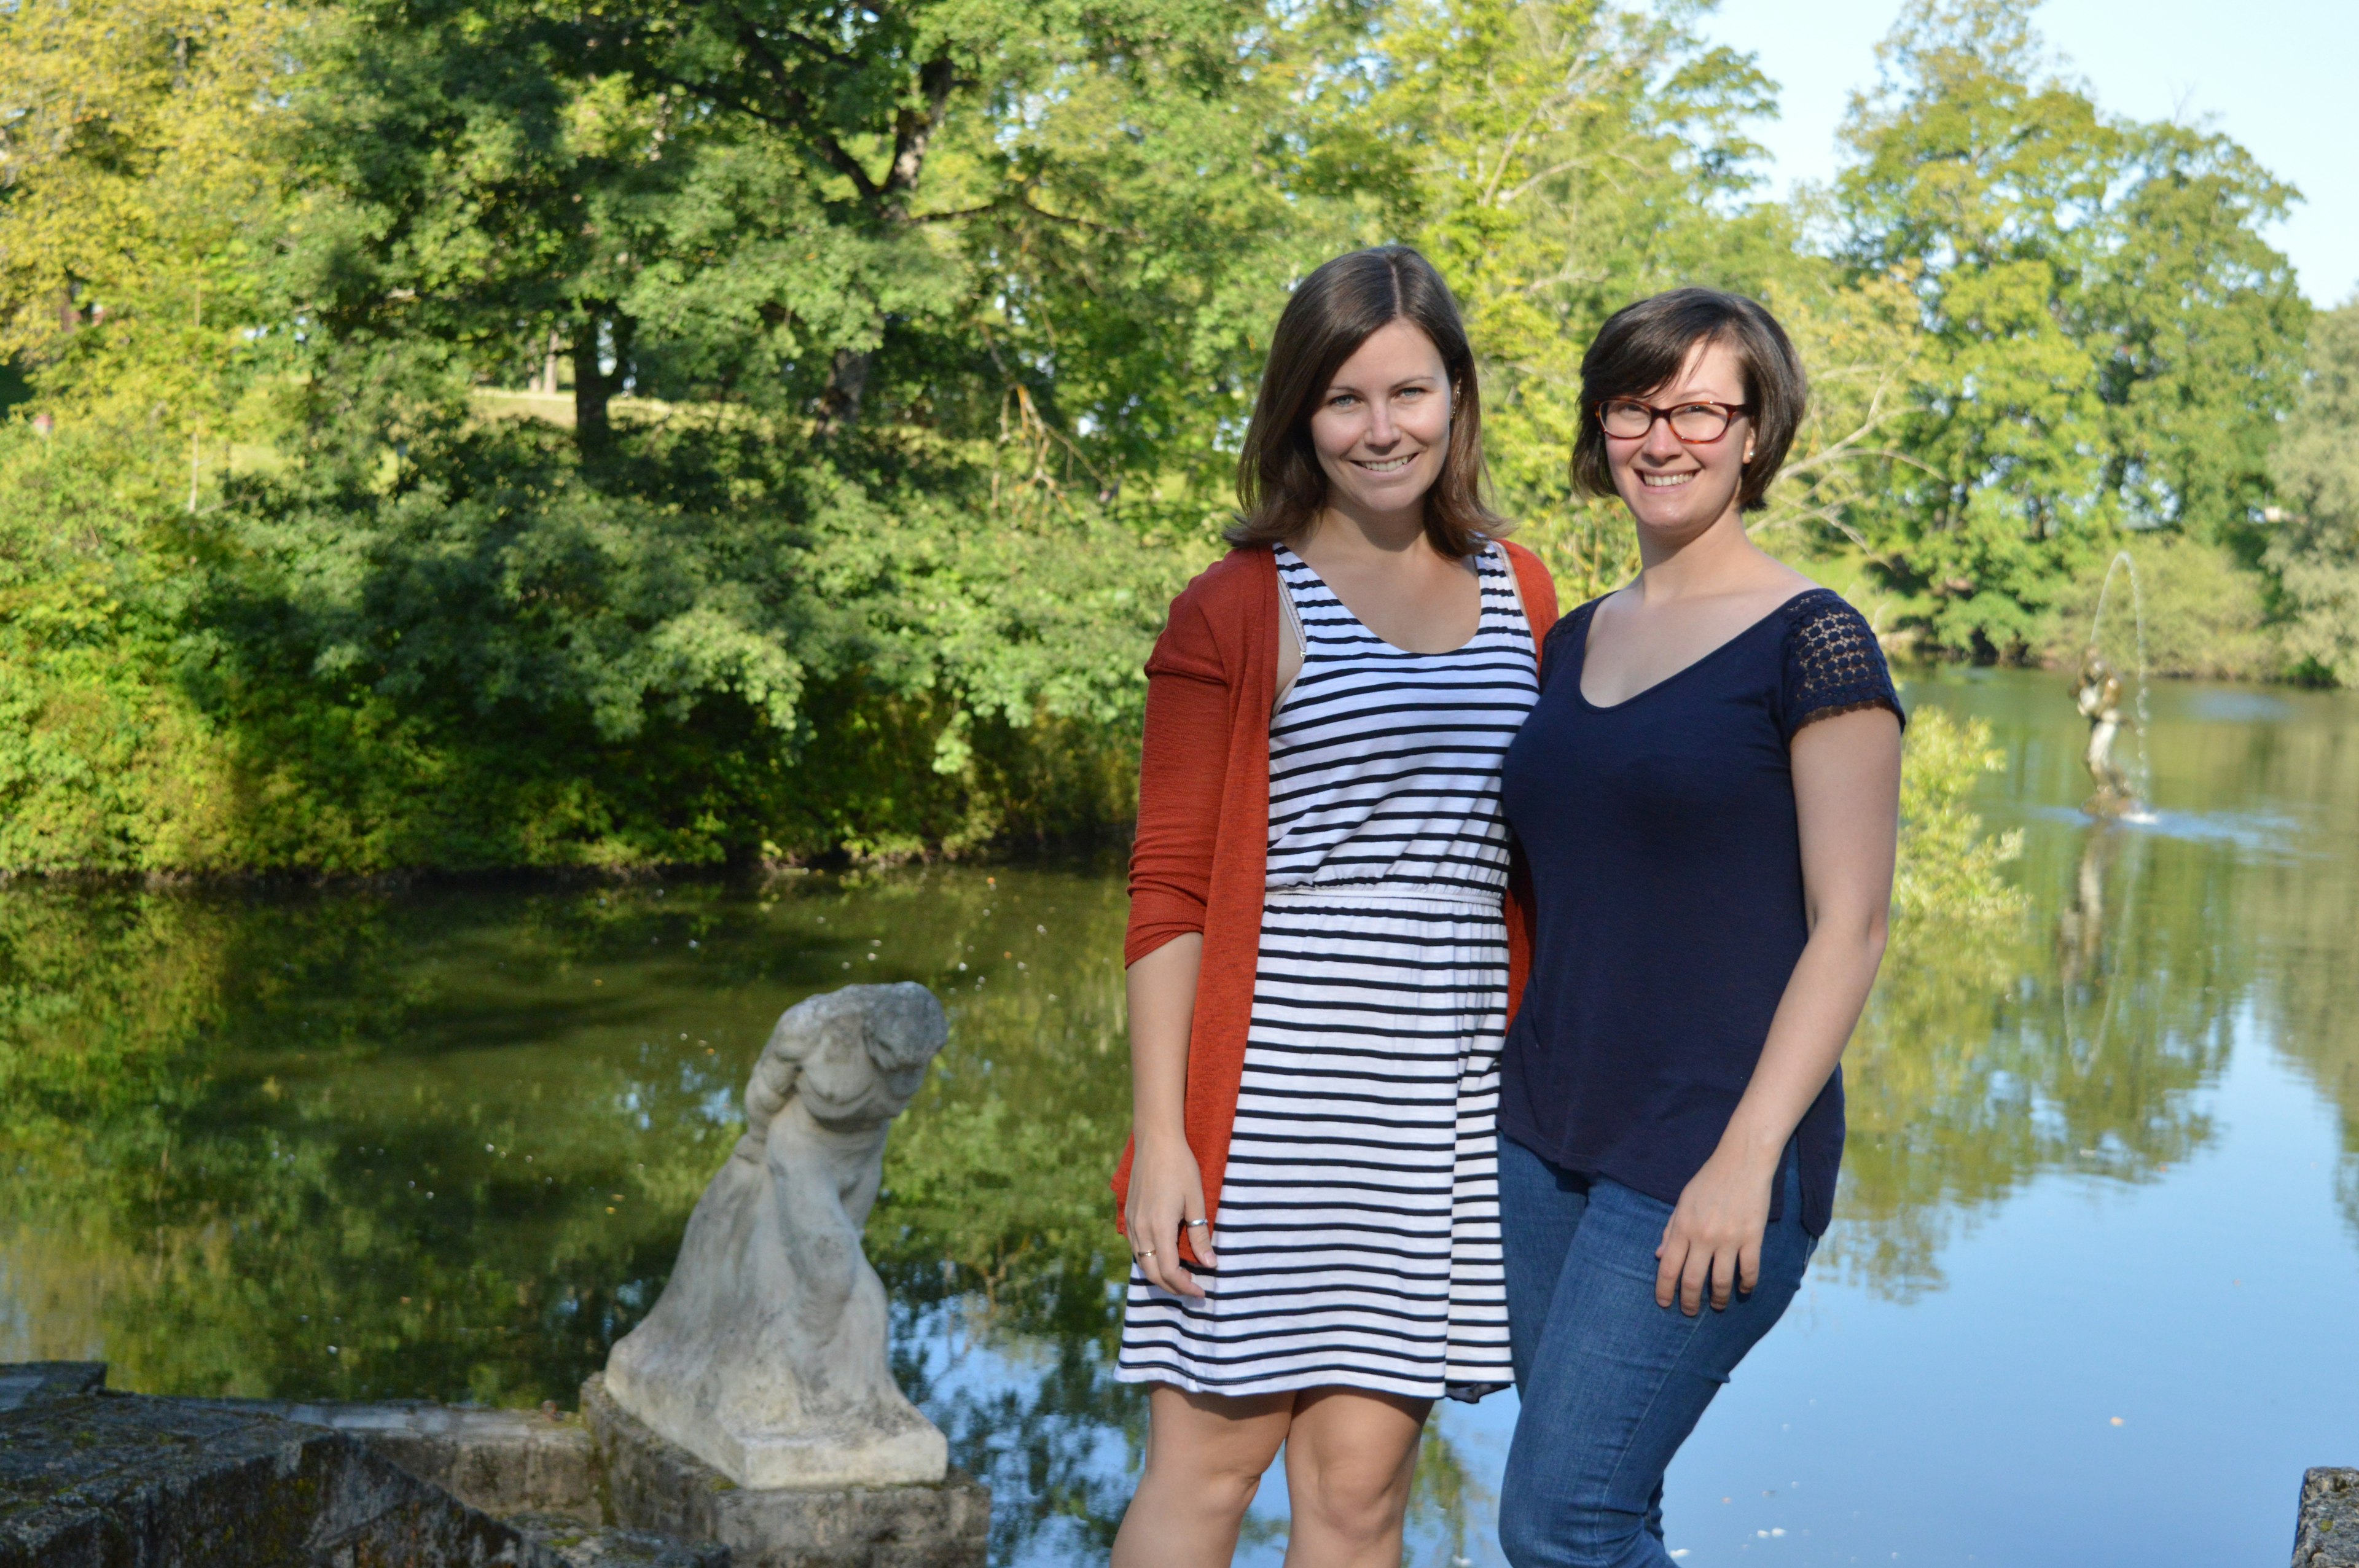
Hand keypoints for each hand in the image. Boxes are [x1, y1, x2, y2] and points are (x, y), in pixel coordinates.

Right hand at [1125, 1133, 1213, 1298]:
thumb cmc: (1180, 1167)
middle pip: (1152, 1272)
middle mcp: (1140, 1228)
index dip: (1185, 1287)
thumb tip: (1210, 1264)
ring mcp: (1131, 1221)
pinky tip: (1164, 1255)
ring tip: (1180, 1277)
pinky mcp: (1129, 1213)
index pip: (1169, 1271)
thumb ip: (1200, 1235)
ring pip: (1141, 1261)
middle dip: (1171, 1286)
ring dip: (1159, 1275)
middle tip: (1192, 1289)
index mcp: (1159, 1227)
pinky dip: (1149, 1259)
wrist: (1155, 1140)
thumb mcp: (1196, 1201)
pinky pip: (1136, 1246)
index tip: (1201, 1291)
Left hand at [1655, 1145, 1774, 1315]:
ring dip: (1719, 1300)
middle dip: (1689, 1303)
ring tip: (1717, 1306)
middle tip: (1689, 1312)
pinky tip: (1744, 1290)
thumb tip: (1658, 1256)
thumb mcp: (1682, 1202)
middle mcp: (1703, 1237)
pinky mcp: (1752, 1237)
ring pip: (1722, 1282)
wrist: (1741, 1162)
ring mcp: (1729, 1239)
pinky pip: (1750, 1270)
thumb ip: (1670, 1230)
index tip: (1665, 1304)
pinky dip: (1747, 1285)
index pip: (1668, 1267)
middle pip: (1693, 1281)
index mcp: (1683, 1227)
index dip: (1665, 1290)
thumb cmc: (1709, 1181)